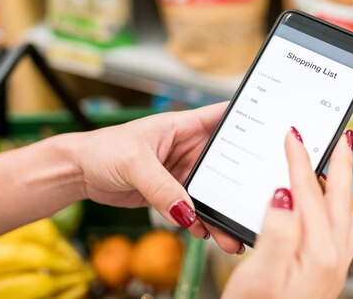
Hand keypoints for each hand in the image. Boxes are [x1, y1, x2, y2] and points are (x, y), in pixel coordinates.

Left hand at [67, 103, 242, 253]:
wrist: (80, 173)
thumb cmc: (103, 150)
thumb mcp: (135, 163)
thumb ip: (162, 188)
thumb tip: (187, 213)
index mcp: (182, 126)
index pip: (223, 118)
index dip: (249, 121)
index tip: (273, 131)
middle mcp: (186, 148)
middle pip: (224, 163)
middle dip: (241, 182)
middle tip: (256, 203)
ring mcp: (180, 172)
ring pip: (210, 191)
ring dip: (221, 211)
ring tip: (232, 234)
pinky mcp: (170, 193)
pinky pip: (192, 209)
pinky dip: (200, 222)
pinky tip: (205, 233)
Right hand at [221, 129, 352, 298]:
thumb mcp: (262, 274)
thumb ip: (277, 231)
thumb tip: (286, 192)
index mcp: (319, 251)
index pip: (310, 192)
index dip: (300, 161)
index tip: (293, 135)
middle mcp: (334, 257)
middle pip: (340, 198)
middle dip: (340, 163)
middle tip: (343, 137)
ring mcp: (333, 266)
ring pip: (344, 213)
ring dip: (342, 184)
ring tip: (337, 164)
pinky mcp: (326, 272)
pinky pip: (341, 229)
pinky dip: (337, 207)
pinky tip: (327, 208)